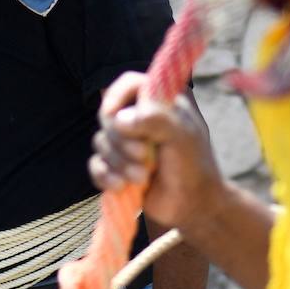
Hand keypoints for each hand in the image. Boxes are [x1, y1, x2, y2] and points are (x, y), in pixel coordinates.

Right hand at [90, 72, 224, 230]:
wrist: (192, 204)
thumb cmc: (193, 165)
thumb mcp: (182, 137)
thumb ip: (156, 120)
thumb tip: (120, 119)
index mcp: (158, 102)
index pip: (128, 84)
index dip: (115, 96)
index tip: (111, 114)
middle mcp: (139, 117)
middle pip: (108, 116)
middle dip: (121, 140)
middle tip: (143, 156)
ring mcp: (126, 142)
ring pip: (101, 142)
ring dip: (119, 162)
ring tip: (143, 178)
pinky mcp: (117, 166)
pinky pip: (96, 165)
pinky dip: (105, 176)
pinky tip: (121, 187)